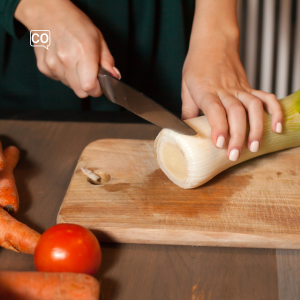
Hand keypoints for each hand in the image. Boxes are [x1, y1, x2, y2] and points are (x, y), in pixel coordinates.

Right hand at [15, 0, 120, 97]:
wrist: (47, 13)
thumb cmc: (74, 24)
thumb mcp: (98, 38)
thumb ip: (107, 60)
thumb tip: (114, 76)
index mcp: (83, 52)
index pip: (90, 87)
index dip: (98, 89)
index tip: (100, 84)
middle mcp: (66, 60)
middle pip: (81, 92)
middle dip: (88, 86)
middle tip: (89, 73)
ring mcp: (53, 65)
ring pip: (70, 86)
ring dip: (76, 79)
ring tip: (75, 61)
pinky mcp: (43, 67)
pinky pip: (59, 80)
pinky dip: (64, 74)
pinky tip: (64, 60)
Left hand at [182, 0, 282, 160]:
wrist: (214, 41)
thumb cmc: (197, 64)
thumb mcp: (186, 87)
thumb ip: (188, 110)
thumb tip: (186, 130)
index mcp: (206, 90)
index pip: (214, 109)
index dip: (218, 127)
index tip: (220, 143)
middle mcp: (225, 89)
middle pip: (236, 112)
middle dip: (237, 135)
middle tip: (234, 154)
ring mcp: (240, 88)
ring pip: (253, 107)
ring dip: (256, 128)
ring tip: (254, 147)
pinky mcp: (249, 87)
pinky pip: (266, 98)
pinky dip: (274, 111)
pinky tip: (276, 127)